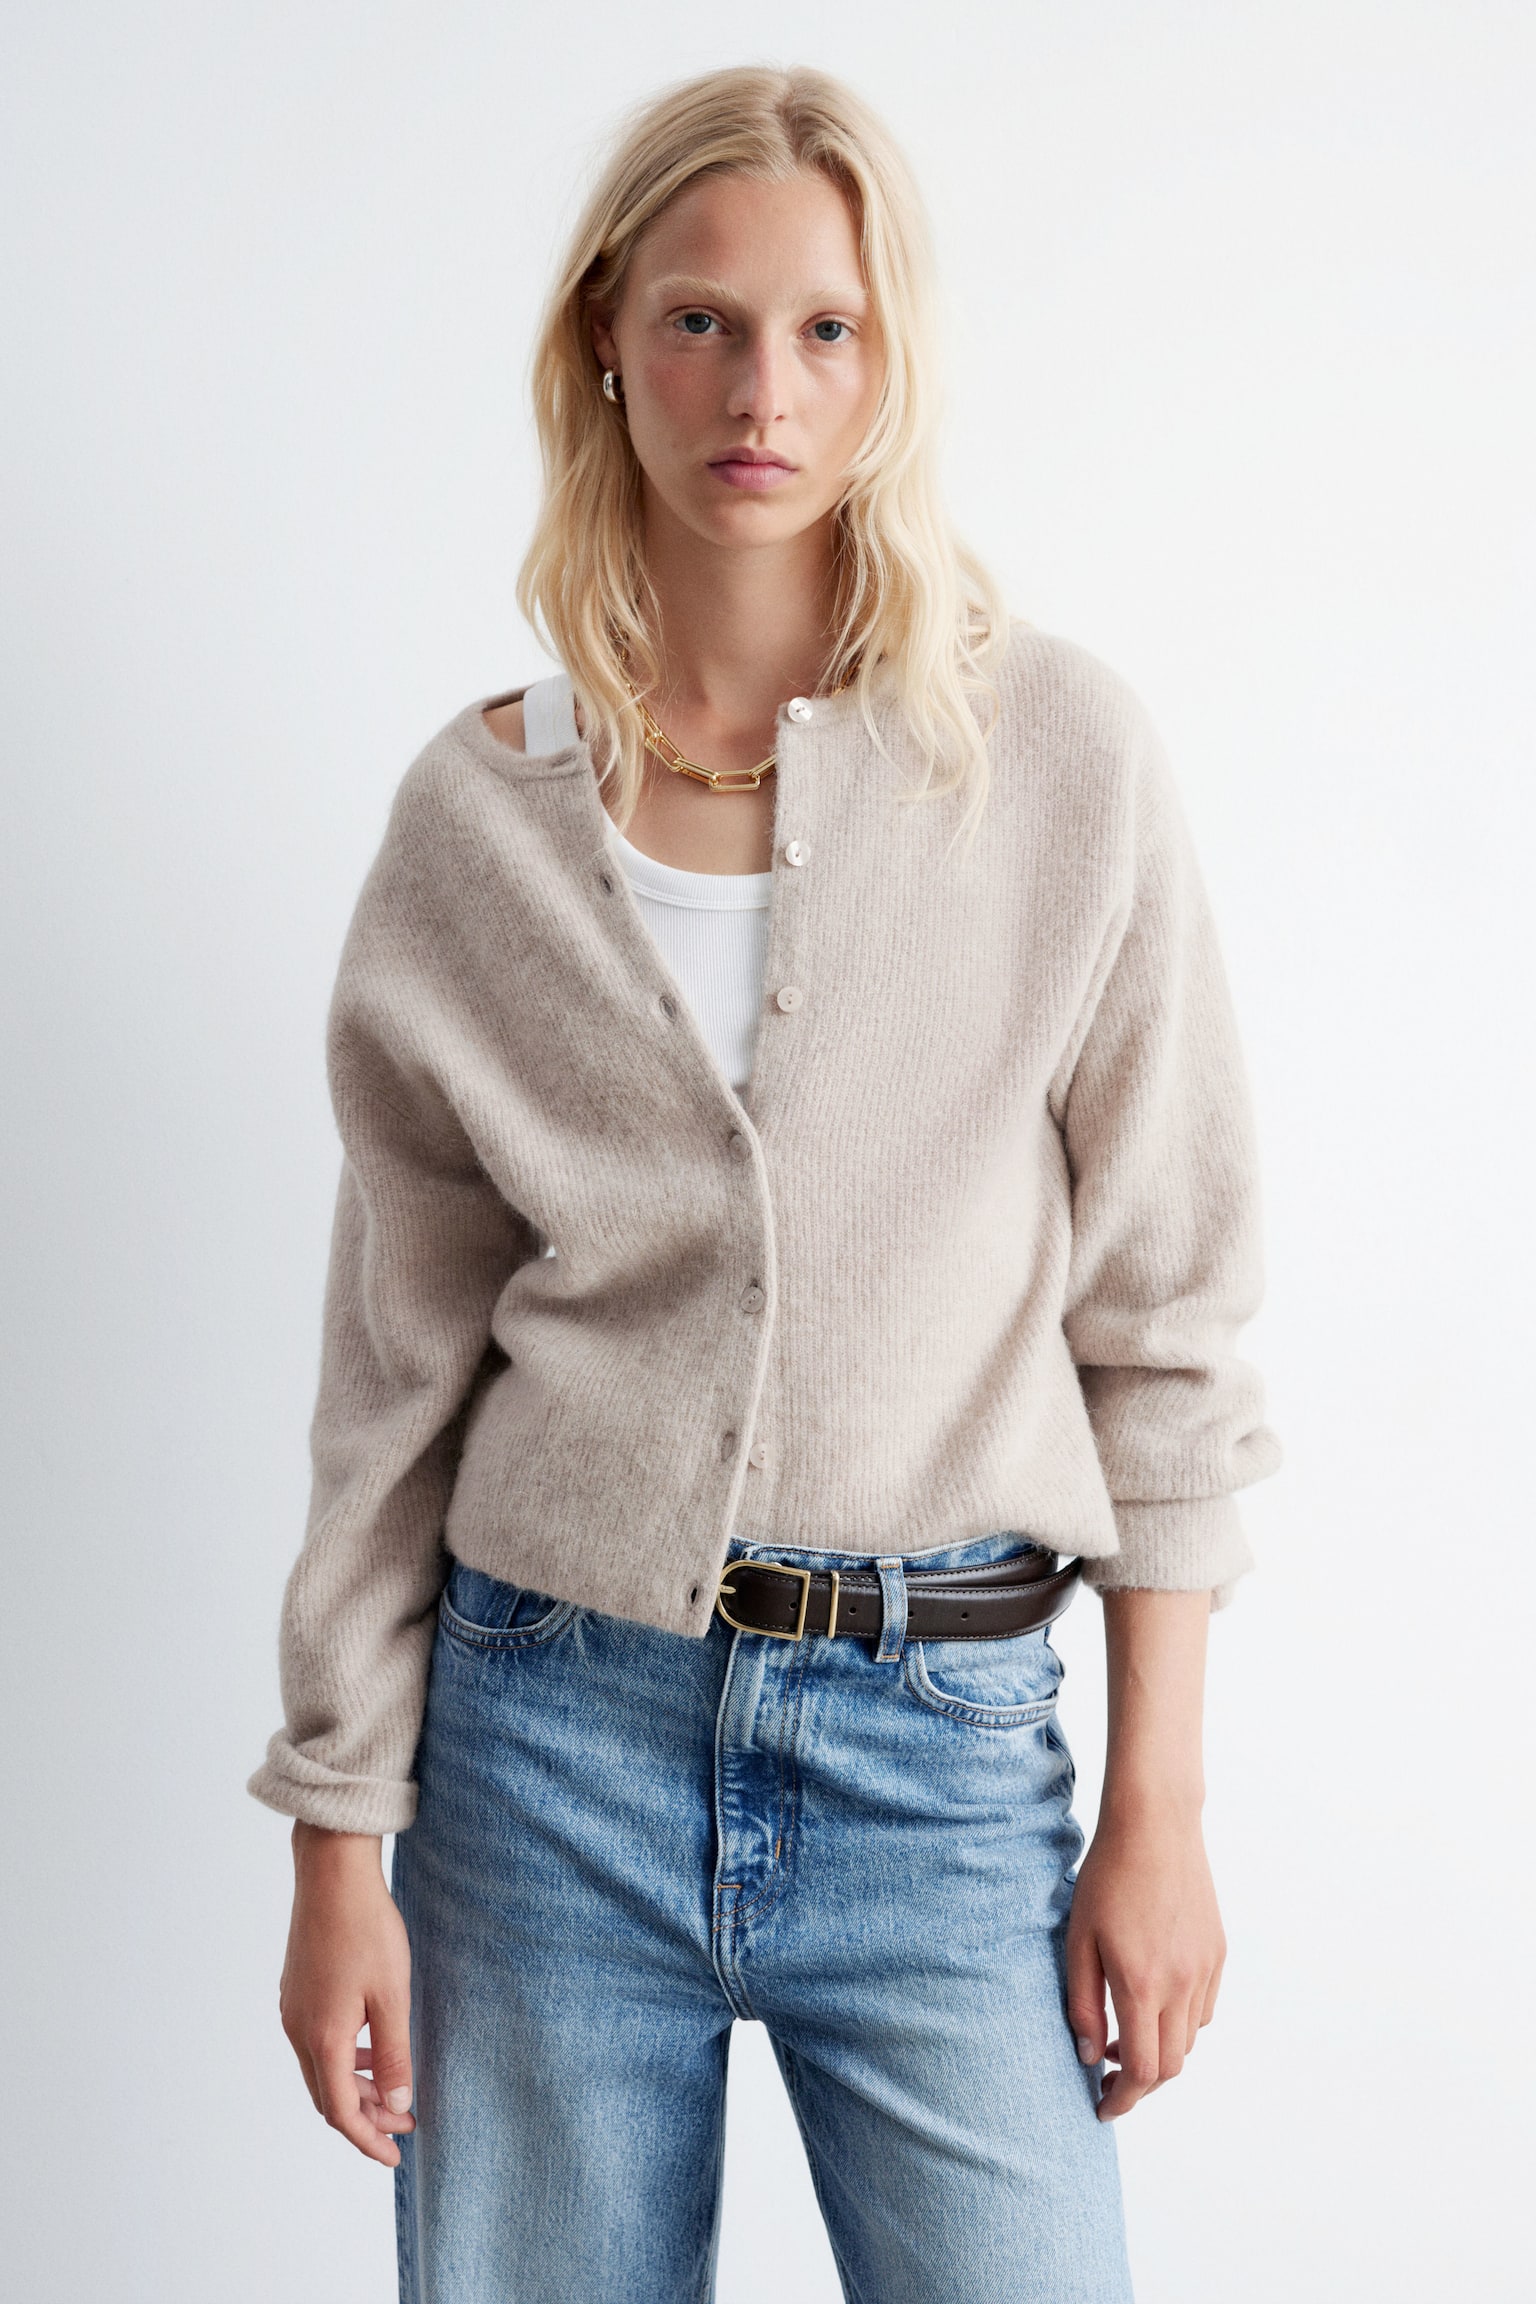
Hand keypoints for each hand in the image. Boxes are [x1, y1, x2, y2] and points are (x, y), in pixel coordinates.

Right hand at [279, 1824, 415, 2166]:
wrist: (332, 1873)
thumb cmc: (367, 1929)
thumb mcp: (392, 1995)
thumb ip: (393, 2055)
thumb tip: (395, 2105)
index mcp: (322, 2038)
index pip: (340, 2111)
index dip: (367, 2140)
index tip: (395, 2155)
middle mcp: (298, 2029)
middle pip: (327, 2095)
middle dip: (363, 2118)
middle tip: (402, 2127)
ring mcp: (293, 2008)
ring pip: (321, 2069)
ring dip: (354, 2087)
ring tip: (391, 2091)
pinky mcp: (296, 1990)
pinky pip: (316, 2042)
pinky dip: (343, 2059)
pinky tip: (370, 2046)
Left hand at [1066, 1801, 1225, 2120]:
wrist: (1156, 1825)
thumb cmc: (1107, 1877)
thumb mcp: (1078, 1938)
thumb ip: (1082, 2002)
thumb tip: (1088, 2054)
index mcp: (1142, 1984)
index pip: (1140, 2071)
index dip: (1121, 2099)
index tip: (1101, 2107)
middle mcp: (1182, 1984)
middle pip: (1170, 2066)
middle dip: (1138, 2084)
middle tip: (1107, 2078)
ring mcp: (1206, 1969)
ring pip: (1189, 2040)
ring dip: (1159, 2053)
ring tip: (1124, 2037)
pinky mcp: (1218, 1953)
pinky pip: (1204, 2010)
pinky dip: (1180, 2024)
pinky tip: (1154, 2003)